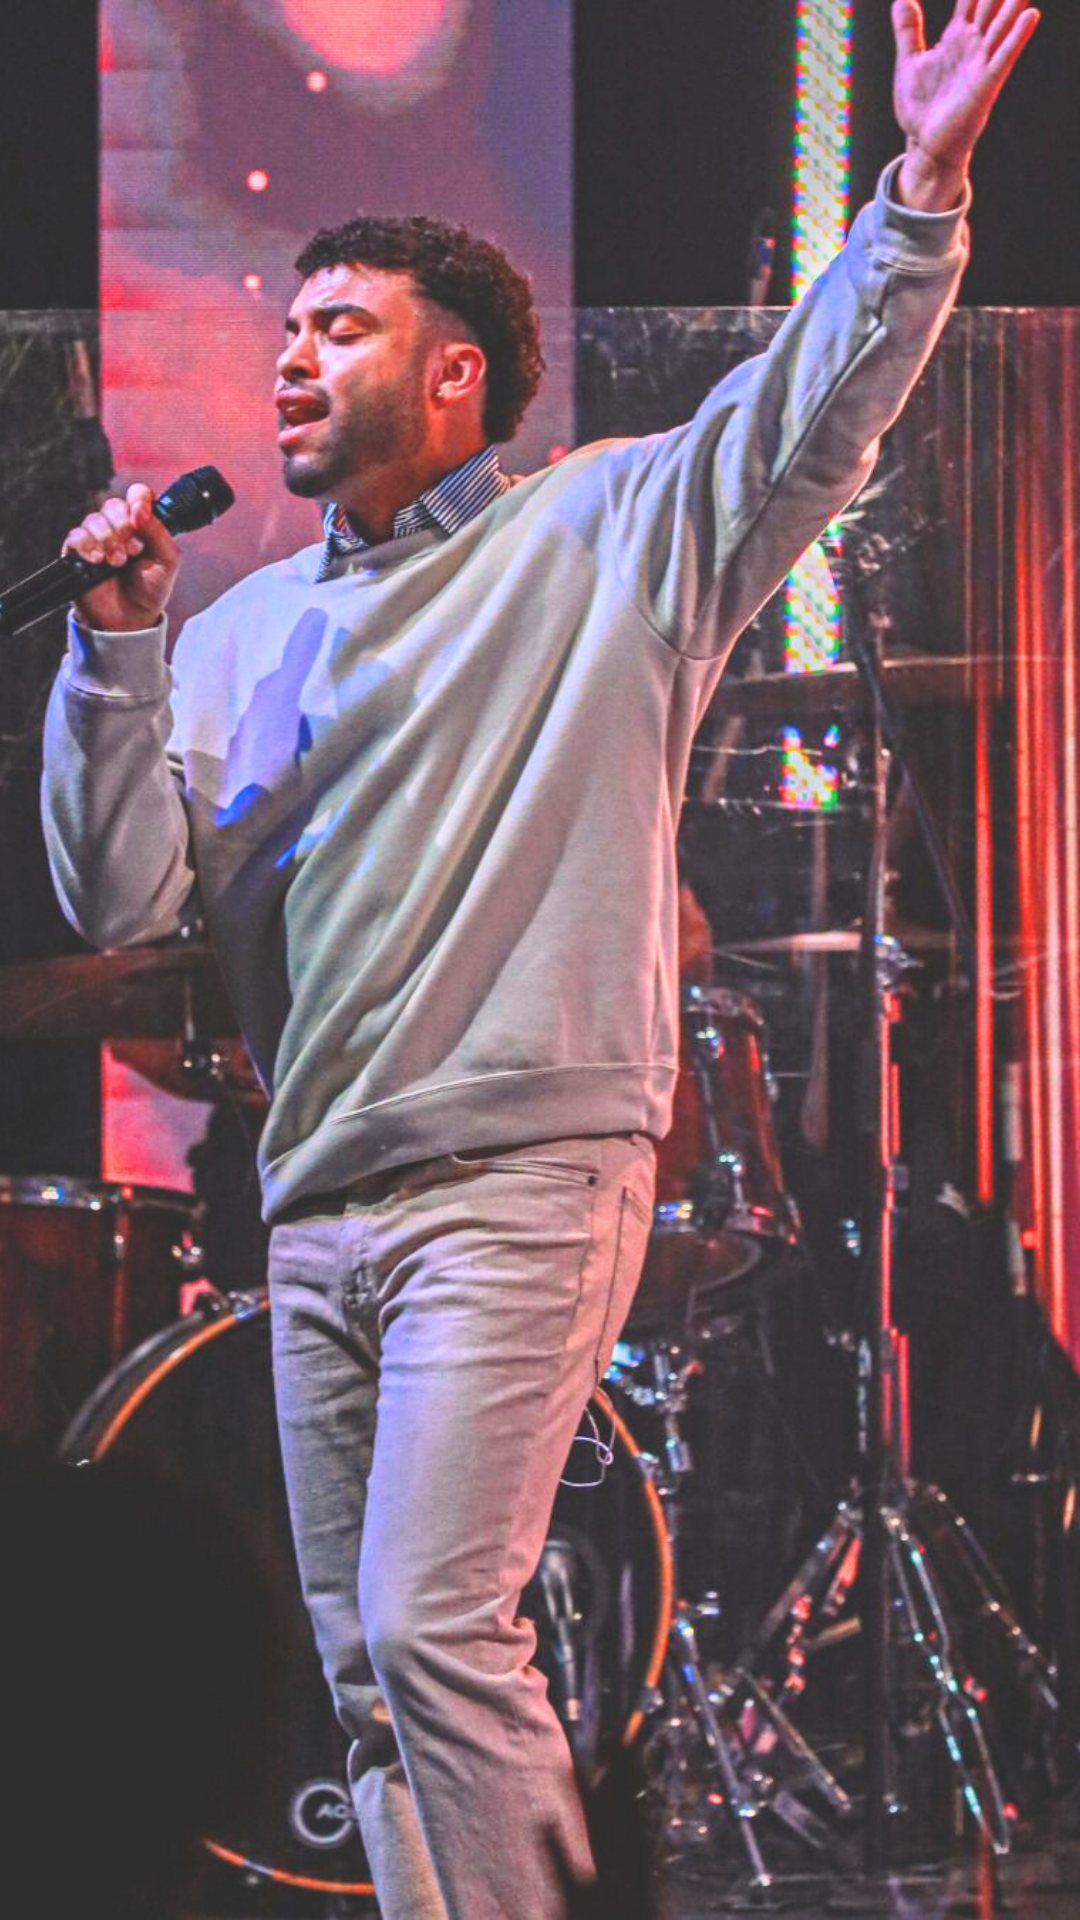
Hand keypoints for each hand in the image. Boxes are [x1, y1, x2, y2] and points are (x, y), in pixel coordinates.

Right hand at [62, 483, 181, 632]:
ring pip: (94, 519)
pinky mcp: (77, 553)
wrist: (130, 620)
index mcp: (142, 525)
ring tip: (118, 563)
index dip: (139, 499)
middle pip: (114, 505)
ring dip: (108, 539)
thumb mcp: (167, 561)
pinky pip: (76, 535)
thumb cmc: (150, 590)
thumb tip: (140, 507)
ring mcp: (96, 539)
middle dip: (124, 526)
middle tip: (133, 550)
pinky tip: (98, 561)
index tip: (141, 516)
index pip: (137, 495)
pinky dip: (88, 545)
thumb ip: (159, 532)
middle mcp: (118, 528)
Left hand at [893, 0, 1039, 209]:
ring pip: (1001, 26)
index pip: (972, 1)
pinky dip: (1016, 37)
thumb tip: (902, 0)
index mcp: (955, 38)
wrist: (923, 144)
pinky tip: (1030, 16)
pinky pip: (1004, 56)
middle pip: (991, 8)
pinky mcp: (985, 85)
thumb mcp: (909, 62)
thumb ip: (909, 31)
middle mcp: (972, 47)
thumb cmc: (920, 106)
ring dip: (1014, 6)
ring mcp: (980, 64)